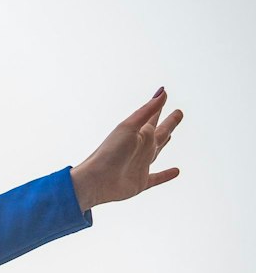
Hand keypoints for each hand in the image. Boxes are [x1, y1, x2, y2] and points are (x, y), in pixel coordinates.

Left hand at [70, 89, 181, 208]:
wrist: (95, 180)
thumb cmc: (109, 152)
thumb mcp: (129, 127)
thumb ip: (147, 110)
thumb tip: (162, 90)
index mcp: (138, 134)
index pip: (152, 118)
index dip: (159, 107)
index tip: (165, 96)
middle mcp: (141, 148)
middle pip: (159, 132)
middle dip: (169, 123)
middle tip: (178, 113)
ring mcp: (141, 165)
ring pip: (157, 151)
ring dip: (165, 143)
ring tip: (171, 136)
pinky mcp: (141, 182)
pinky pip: (157, 178)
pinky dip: (166, 175)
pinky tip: (176, 171)